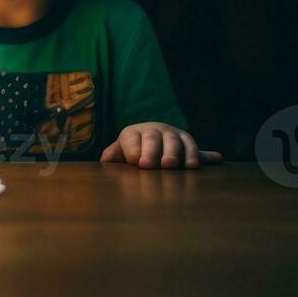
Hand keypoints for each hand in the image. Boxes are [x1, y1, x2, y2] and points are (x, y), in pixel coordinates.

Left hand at [100, 122, 222, 168]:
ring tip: (172, 165)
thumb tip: (102, 163)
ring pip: (173, 140)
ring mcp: (170, 133)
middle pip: (152, 138)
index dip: (133, 151)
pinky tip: (194, 166)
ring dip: (173, 153)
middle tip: (149, 165)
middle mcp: (152, 130)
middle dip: (151, 151)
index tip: (136, 163)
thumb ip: (111, 156)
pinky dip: (194, 154)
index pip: (132, 139)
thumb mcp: (119, 152)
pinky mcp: (186, 139)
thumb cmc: (131, 151)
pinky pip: (191, 145)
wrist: (151, 139)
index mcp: (132, 133)